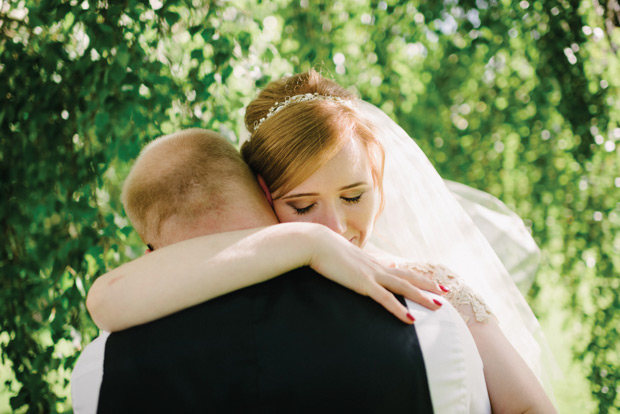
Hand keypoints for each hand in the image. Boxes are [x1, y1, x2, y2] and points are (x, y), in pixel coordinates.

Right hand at [308, 226, 447, 323]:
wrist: (315, 242)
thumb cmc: (323, 249)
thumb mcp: (342, 257)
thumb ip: (352, 262)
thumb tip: (352, 264)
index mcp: (372, 263)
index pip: (400, 270)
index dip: (416, 276)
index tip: (430, 281)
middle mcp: (376, 267)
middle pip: (408, 277)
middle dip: (428, 285)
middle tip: (446, 292)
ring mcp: (371, 275)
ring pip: (404, 287)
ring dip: (422, 297)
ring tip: (438, 306)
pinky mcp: (362, 283)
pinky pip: (385, 299)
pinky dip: (399, 309)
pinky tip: (410, 319)